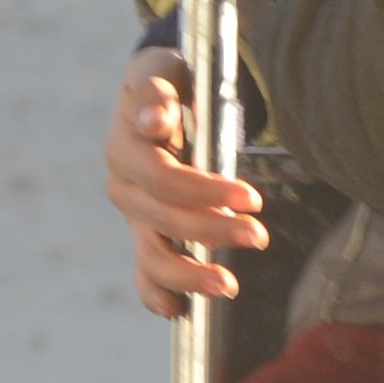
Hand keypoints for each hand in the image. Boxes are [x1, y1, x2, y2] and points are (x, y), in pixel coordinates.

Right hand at [105, 53, 270, 314]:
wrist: (153, 98)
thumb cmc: (164, 82)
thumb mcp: (160, 71)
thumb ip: (155, 90)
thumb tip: (153, 119)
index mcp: (124, 148)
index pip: (164, 180)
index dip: (206, 192)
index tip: (251, 198)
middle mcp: (124, 188)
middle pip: (165, 221)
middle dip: (213, 232)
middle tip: (259, 236)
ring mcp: (133, 216)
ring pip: (152, 256)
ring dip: (189, 275)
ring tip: (228, 286)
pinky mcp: (144, 232)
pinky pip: (144, 271)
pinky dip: (157, 293)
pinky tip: (179, 312)